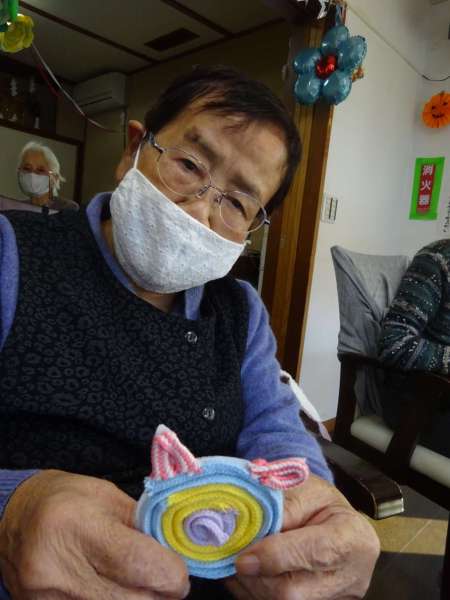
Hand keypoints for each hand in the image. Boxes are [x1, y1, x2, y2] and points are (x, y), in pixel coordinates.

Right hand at [0, 470, 189, 599]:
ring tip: (137, 581)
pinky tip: (114, 589)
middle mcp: (58, 566)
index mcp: (78, 524)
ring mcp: (46, 597)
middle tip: (163, 579)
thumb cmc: (66, 500)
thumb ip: (144, 525)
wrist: (11, 518)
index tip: (180, 573)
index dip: (170, 573)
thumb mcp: (108, 497)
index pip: (136, 563)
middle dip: (157, 592)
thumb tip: (178, 552)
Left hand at [227, 474, 379, 599]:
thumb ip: (281, 508)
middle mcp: (350, 576)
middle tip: (234, 556)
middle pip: (293, 591)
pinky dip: (255, 591)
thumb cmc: (320, 501)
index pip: (313, 553)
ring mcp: (336, 598)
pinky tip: (249, 573)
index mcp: (352, 537)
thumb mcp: (304, 488)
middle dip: (255, 575)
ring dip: (251, 585)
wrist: (338, 523)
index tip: (243, 556)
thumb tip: (248, 531)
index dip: (274, 556)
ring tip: (240, 560)